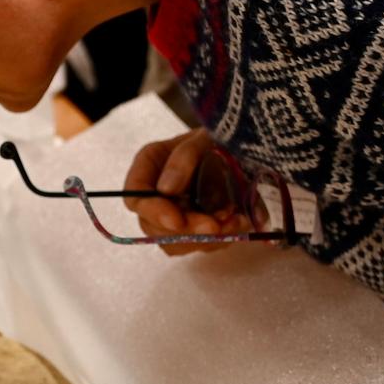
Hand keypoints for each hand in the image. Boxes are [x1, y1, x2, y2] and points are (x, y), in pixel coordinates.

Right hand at [124, 128, 255, 256]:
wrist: (248, 151)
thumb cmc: (223, 137)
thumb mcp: (206, 137)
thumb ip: (184, 157)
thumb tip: (166, 190)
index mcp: (150, 166)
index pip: (135, 196)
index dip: (153, 212)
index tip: (177, 220)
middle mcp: (157, 193)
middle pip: (154, 226)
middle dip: (186, 230)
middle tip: (215, 226)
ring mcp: (175, 213)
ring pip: (175, 242)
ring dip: (205, 238)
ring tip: (234, 221)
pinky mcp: (195, 228)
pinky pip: (198, 245)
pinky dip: (219, 239)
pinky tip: (237, 222)